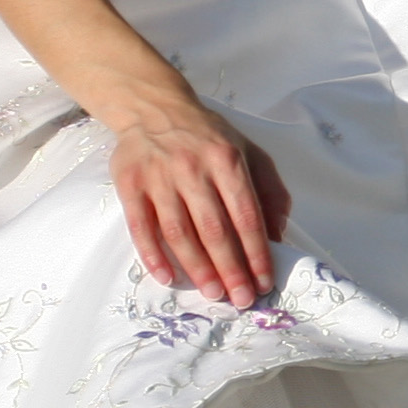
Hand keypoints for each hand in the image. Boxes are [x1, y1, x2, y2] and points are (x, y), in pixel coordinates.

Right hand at [103, 83, 291, 306]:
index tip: (263, 281)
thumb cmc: (208, 137)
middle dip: (231, 269)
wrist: (153, 108)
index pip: (246, 215)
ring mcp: (158, 176)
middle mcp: (193, 167)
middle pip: (213, 228)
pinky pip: (140, 227)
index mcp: (227, 159)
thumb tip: (277, 235)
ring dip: (197, 268)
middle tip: (240, 299)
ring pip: (179, 232)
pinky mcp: (130, 184)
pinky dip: (153, 256)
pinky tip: (167, 278)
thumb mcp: (248, 151)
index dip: (256, 252)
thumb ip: (269, 190)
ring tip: (213, 293)